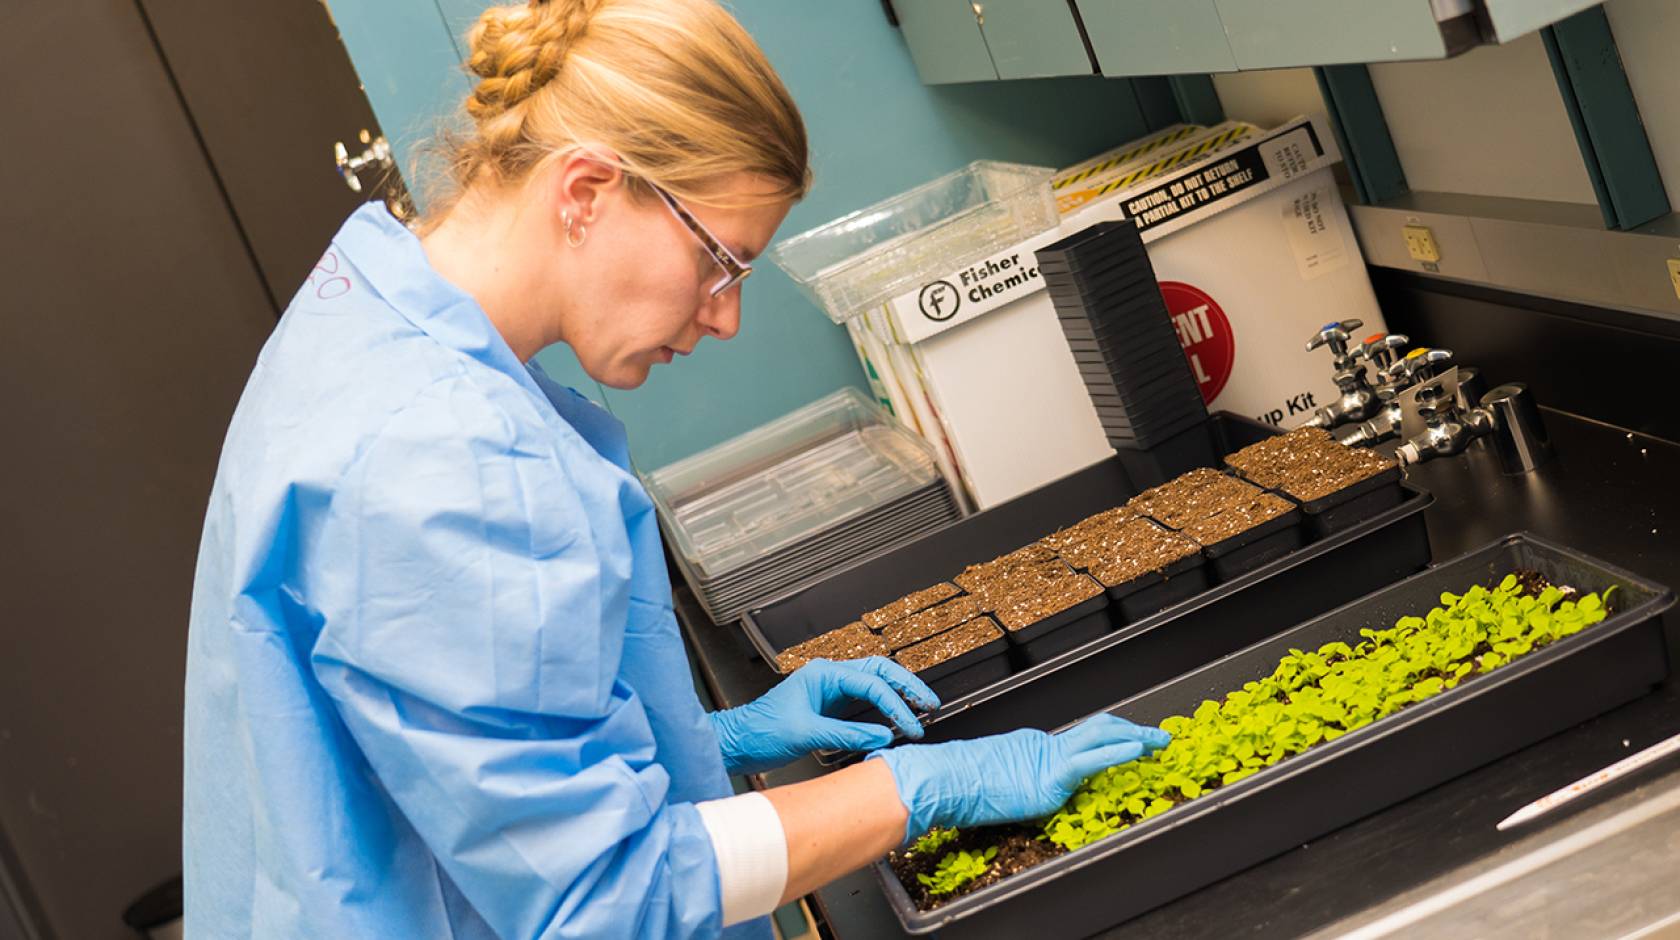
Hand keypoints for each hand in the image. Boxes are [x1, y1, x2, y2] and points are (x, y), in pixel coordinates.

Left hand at [711, 658, 940, 774]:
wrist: (740, 741)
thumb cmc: (762, 731)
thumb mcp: (807, 733)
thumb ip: (847, 734)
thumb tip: (883, 735)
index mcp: (824, 674)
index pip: (872, 684)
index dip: (896, 705)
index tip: (911, 725)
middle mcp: (829, 676)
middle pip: (880, 671)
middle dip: (907, 686)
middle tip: (930, 703)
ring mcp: (830, 689)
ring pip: (874, 682)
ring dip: (898, 693)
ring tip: (921, 708)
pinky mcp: (829, 705)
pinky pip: (864, 699)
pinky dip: (884, 706)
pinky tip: (896, 718)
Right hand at [870, 713, 1169, 840]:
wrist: (943, 780)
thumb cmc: (961, 785)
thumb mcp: (996, 780)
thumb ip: (1018, 780)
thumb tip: (1025, 789)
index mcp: (1036, 748)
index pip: (1084, 738)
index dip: (1114, 736)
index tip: (1137, 740)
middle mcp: (1046, 746)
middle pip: (1099, 730)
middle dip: (1132, 730)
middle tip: (1160, 735)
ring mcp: (1048, 758)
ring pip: (1101, 738)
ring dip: (1135, 738)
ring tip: (1158, 740)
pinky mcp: (1048, 775)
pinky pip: (1089, 761)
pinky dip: (1116, 752)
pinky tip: (1136, 751)